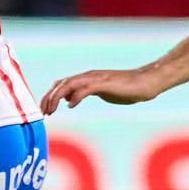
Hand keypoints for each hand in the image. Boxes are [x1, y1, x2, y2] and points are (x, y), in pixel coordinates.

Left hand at [40, 67, 164, 114]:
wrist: (145, 83)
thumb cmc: (126, 88)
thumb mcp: (100, 92)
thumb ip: (84, 94)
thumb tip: (69, 101)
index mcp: (86, 78)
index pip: (61, 84)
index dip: (50, 96)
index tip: (44, 111)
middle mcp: (88, 76)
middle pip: (61, 83)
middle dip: (49, 98)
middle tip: (43, 113)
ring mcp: (96, 79)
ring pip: (69, 84)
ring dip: (57, 97)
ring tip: (51, 111)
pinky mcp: (104, 84)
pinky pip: (86, 88)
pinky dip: (76, 96)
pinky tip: (71, 106)